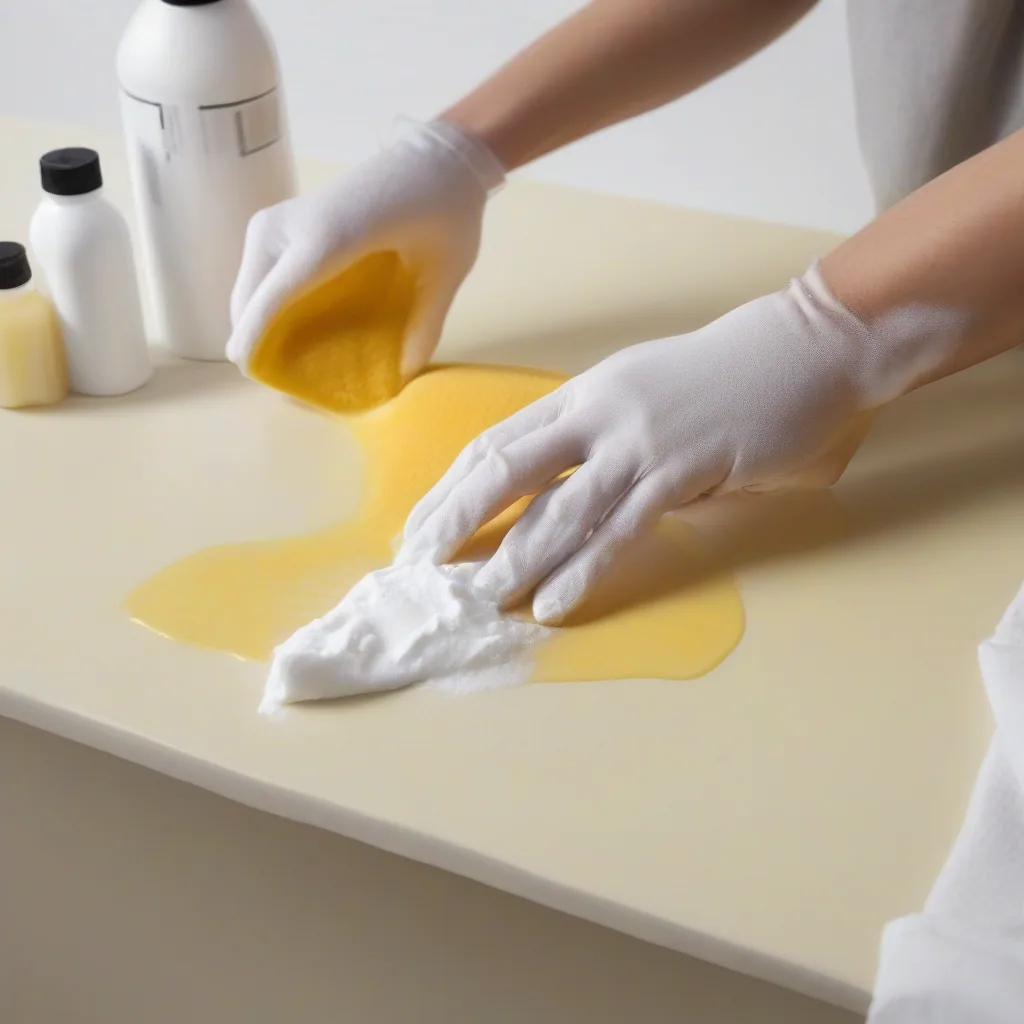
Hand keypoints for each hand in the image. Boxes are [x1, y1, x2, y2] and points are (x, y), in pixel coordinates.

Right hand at [227, 119, 504, 378]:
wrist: (437, 156)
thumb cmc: (444, 210)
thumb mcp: (446, 272)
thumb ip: (426, 325)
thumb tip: (403, 373)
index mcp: (329, 236)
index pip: (272, 296)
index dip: (254, 337)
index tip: (250, 373)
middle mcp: (289, 225)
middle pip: (250, 297)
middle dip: (254, 340)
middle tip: (286, 379)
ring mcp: (278, 220)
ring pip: (248, 287)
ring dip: (257, 323)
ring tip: (288, 358)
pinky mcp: (280, 222)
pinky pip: (258, 274)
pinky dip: (264, 303)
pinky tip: (291, 328)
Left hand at [402, 264, 951, 623]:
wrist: (803, 346)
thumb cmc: (724, 372)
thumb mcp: (642, 390)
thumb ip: (600, 434)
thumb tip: (566, 488)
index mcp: (583, 393)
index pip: (497, 442)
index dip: (451, 488)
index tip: (418, 526)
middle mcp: (598, 413)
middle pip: (507, 468)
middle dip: (457, 517)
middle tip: (420, 565)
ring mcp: (639, 441)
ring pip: (559, 507)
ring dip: (514, 556)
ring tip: (480, 596)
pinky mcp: (683, 470)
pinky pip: (620, 529)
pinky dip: (583, 570)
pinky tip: (554, 603)